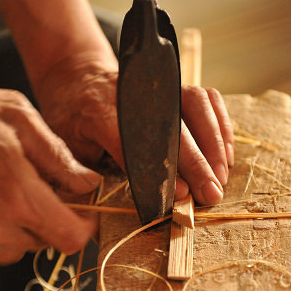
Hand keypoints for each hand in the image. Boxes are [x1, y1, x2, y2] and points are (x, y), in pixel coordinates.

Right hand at [0, 79, 100, 271]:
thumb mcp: (16, 116)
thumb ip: (58, 156)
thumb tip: (87, 183)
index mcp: (17, 196)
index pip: (72, 239)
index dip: (82, 225)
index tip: (78, 211)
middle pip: (43, 243)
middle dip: (44, 219)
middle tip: (24, 186)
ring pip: (12, 252)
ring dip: (13, 230)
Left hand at [34, 55, 234, 205]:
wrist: (78, 77)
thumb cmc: (71, 120)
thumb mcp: (66, 148)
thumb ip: (79, 175)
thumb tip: (93, 212)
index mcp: (99, 112)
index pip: (133, 142)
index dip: (158, 170)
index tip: (180, 194)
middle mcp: (133, 93)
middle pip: (172, 127)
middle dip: (195, 163)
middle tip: (210, 194)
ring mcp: (158, 85)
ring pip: (195, 107)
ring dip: (212, 144)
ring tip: (220, 177)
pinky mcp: (175, 83)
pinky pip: (207, 100)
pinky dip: (220, 126)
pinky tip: (224, 155)